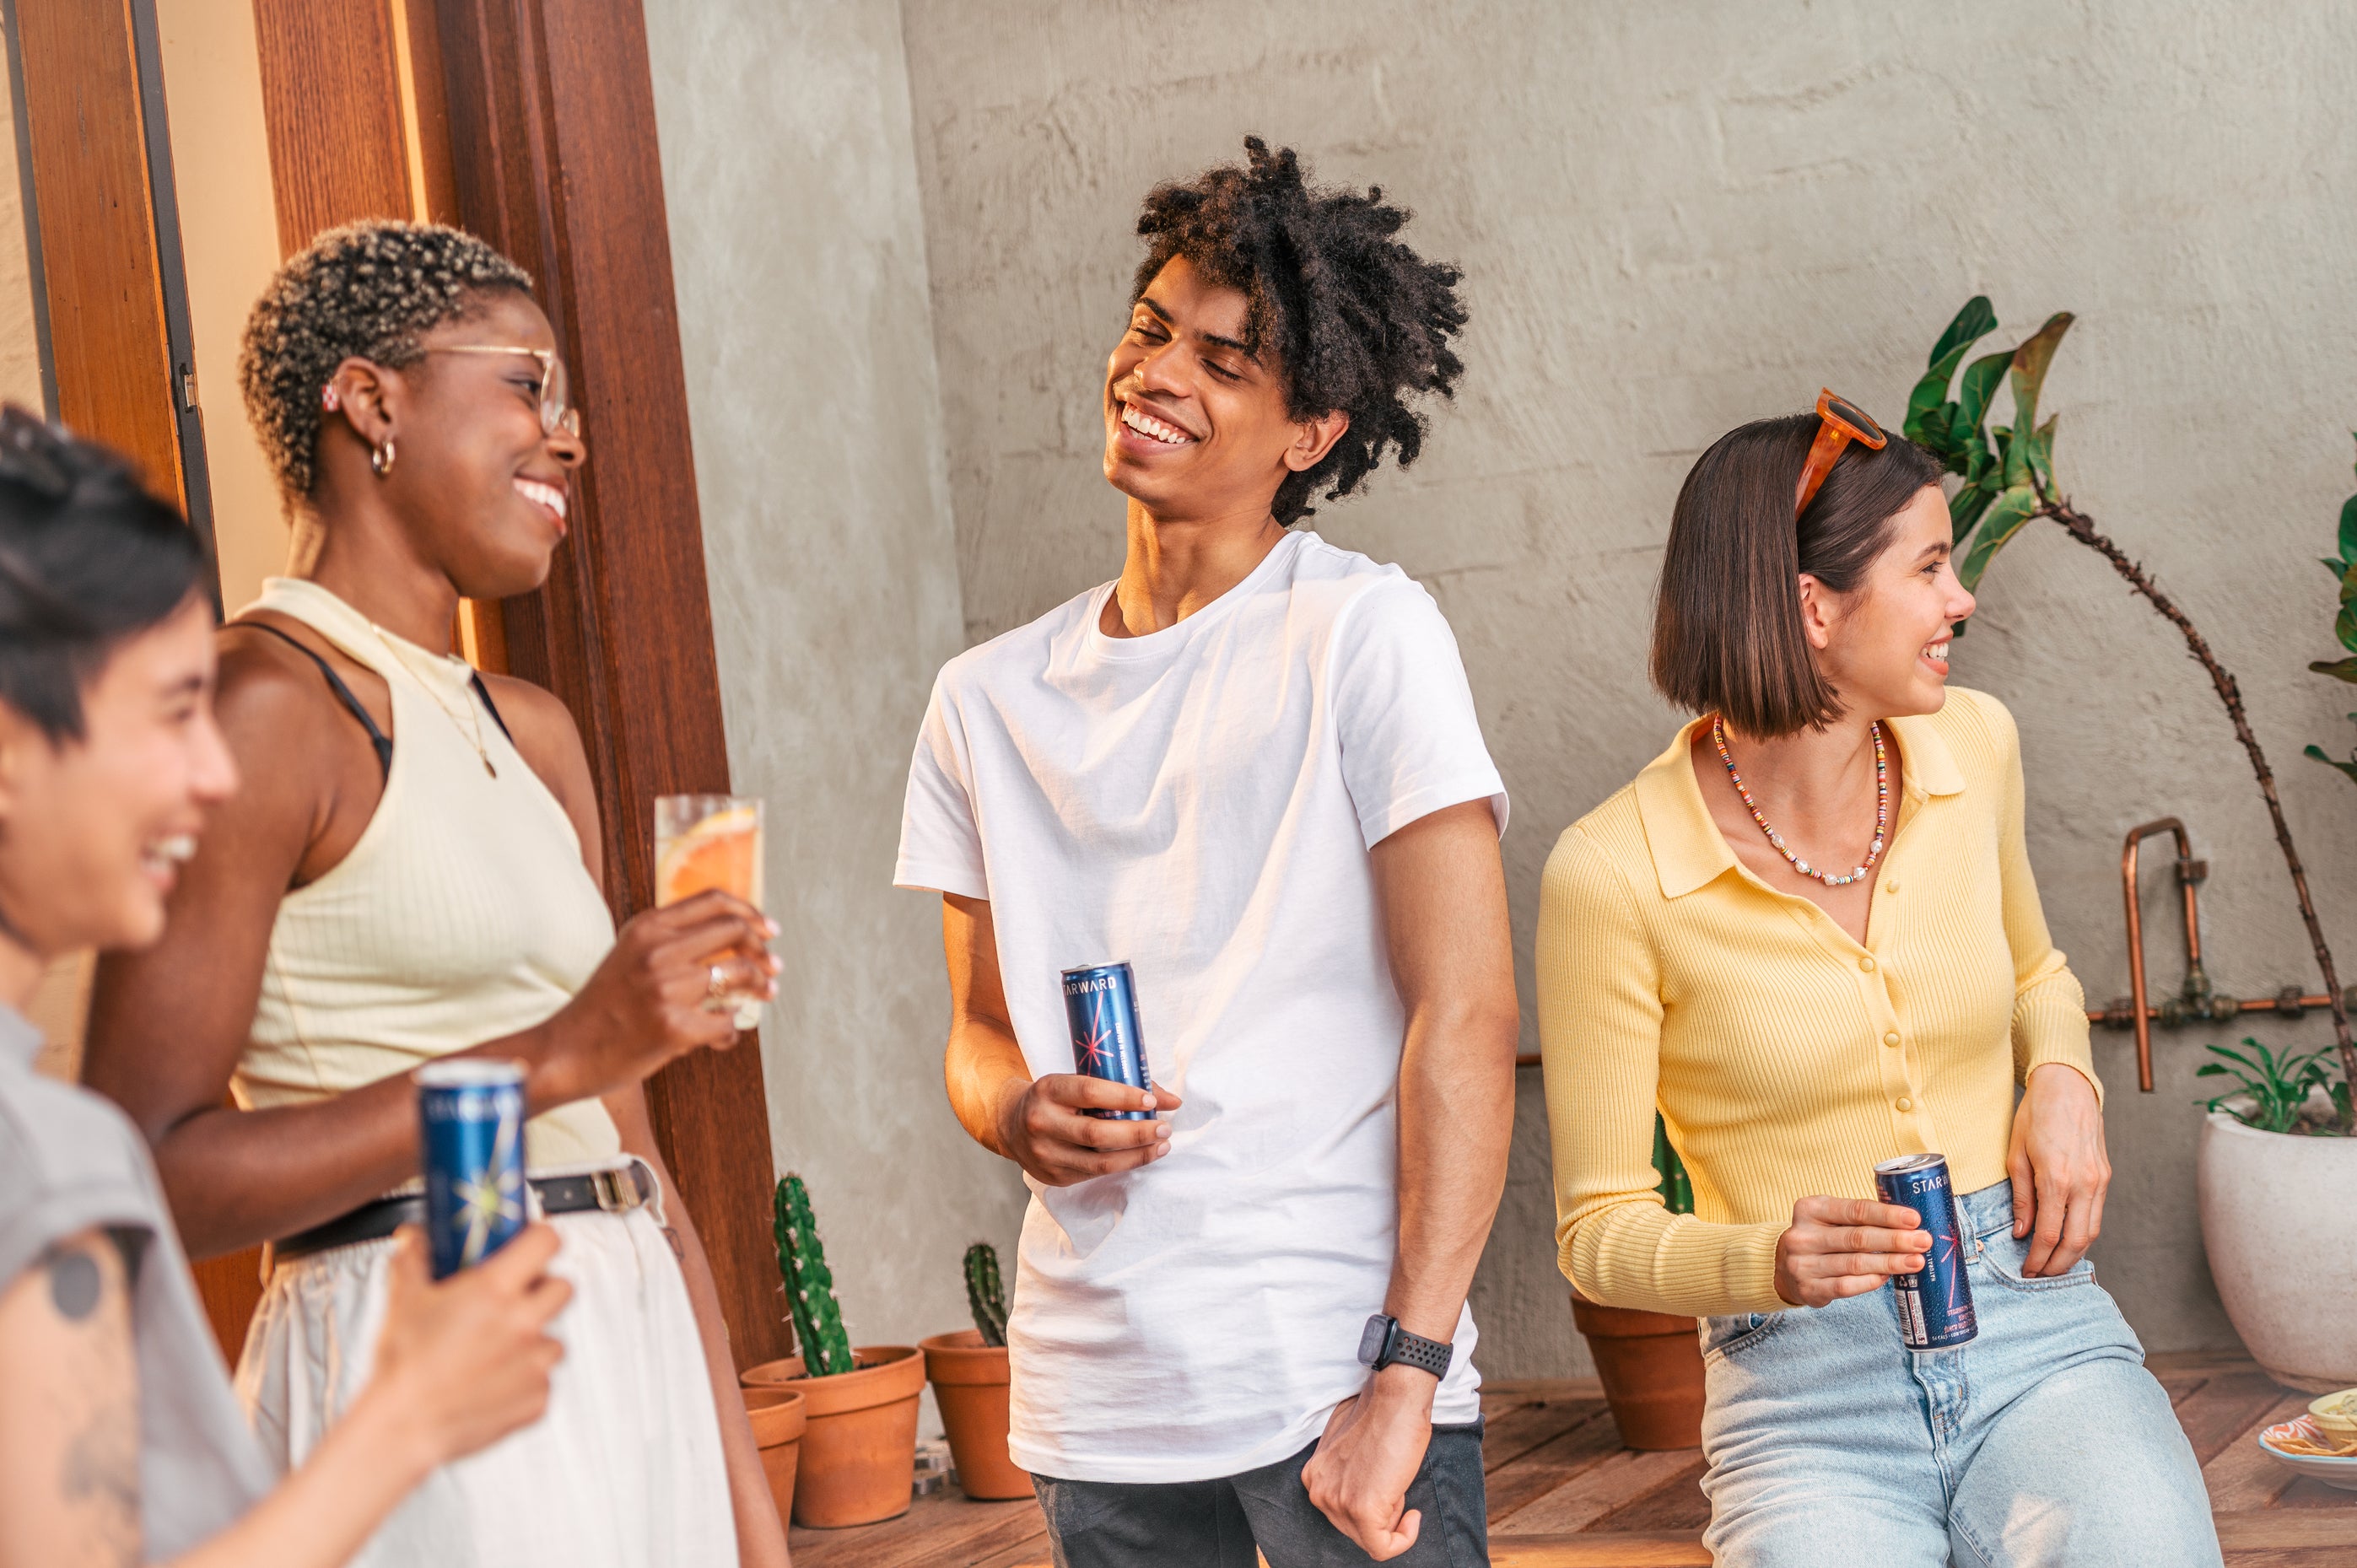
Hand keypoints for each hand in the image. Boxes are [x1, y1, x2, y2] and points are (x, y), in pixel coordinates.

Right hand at [368, 1225, 571, 1465]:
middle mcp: (523, 1324)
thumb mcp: (404, 1301)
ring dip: (533, 1339)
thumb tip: (414, 1238)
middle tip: (516, 1297)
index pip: (547, 1242)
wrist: (402, 1426)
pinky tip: (493, 1381)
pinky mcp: (538, 1398)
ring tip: (495, 1349)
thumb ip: (413, 1260)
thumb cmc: (404, 1367)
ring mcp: (534, 1363)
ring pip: (554, 1338)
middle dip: (543, 1288)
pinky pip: (543, 1379)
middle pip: (563, 1287)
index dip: (541, 1238)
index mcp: (494, 1292)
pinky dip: (525, 1379)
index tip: (532, 1243)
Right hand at [532, 891, 778, 1106]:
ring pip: (738, 973)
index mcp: (647, 927)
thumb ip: (668, 943)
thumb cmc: (601, 1009)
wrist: (564, 1051)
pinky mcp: (674, 1026)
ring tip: (764, 995)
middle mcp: (658, 950)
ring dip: (759, 986)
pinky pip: (726, 1022)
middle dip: (762, 950)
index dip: (749, 912)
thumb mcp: (628, 956)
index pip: (713, 901)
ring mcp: (666, 987)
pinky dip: (730, 1031)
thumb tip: (730, 939)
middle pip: (734, 930)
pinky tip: (721, 1037)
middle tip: (773, 967)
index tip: (768, 929)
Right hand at [989, 1073, 1179, 1186]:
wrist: (1011, 1123)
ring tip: (1162, 1146)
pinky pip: (1094, 1174)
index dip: (1124, 1096)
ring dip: (1137, 1156)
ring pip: (1099, 1162)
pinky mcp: (1054, 1177)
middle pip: (1097, 1133)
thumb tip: (1172, 1100)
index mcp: (1049, 1090)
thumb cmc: (1057, 1098)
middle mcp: (1042, 1122)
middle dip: (1137, 1133)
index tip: (1152, 1100)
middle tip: (1164, 1128)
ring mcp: (1045, 1154)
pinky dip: (1122, 1166)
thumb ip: (1120, 1086)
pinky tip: (1140, 1156)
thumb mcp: (1076, 1082)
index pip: (1090, 1092)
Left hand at [1302, 1365, 1434, 1560]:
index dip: (1371, 1503)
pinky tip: (1412, 1517)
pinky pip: (1382, 1547)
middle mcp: (1318, 1490)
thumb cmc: (1380, 1413)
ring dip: (1393, 1518)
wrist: (1395, 1399)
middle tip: (1395, 1485)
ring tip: (1398, 1485)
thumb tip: (1363, 1485)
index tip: (1388, 1488)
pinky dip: (1403, 1539)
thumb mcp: (1348, 1445)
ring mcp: (1337, 1501)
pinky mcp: (1361, 1510)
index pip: (1342, 1512)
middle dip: (1381, 1513)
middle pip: (1354, 1528)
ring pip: (1370, 1537)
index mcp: (1314, 1475)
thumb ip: (1346, 1472)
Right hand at [1773, 1194, 1930, 1307]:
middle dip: (1895, 1240)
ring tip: (1916, 1261)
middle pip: (1857, 1238)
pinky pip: (1846, 1286)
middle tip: (1923, 1241)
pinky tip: (1888, 1277)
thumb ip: (1859, 1217)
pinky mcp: (1809, 1289)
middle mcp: (1802, 1235)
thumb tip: (1909, 1223)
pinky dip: (1871, 1281)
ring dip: (1890, 1263)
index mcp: (1809, 1209)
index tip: (1914, 1219)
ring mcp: (1803, 1264)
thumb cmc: (1820, 1237)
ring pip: (1855, 1264)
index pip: (1855, 1210)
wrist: (1782, 1267)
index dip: (1887, 1215)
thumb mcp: (1829, 1217)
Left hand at [2008, 1062, 2108, 1274]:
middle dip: (2058, 1266)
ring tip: (2054, 1265)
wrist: (2067, 1087)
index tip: (2026, 1271)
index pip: (2049, 1235)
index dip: (2037, 1259)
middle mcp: (2084, 1184)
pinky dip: (2084, 1233)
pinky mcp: (2106, 1176)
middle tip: (2040, 1277)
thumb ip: (2021, 1197)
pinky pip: (2097, 1214)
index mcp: (2057, 1179)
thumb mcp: (2015, 1154)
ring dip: (2075, 1254)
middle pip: (2076, 1241)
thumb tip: (2021, 1231)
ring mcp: (2100, 1181)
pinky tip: (2069, 1240)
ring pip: (2092, 1231)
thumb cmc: (2035, 1115)